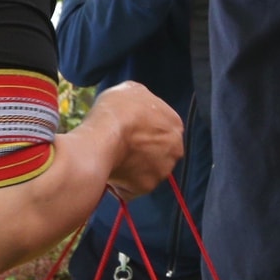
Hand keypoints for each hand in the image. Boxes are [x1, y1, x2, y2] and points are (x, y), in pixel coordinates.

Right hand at [87, 81, 183, 200]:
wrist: (104, 138)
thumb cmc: (118, 111)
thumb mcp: (131, 91)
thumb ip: (142, 100)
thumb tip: (138, 104)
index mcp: (175, 125)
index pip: (163, 130)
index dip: (145, 132)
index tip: (131, 133)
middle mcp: (175, 150)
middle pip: (160, 153)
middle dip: (144, 153)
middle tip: (123, 149)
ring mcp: (162, 171)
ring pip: (147, 172)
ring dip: (134, 170)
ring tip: (113, 161)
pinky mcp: (145, 187)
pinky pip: (132, 189)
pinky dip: (122, 185)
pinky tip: (110, 175)